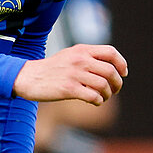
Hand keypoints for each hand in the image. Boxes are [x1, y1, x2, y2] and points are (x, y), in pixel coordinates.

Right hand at [12, 44, 127, 105]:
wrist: (28, 77)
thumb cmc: (51, 69)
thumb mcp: (69, 55)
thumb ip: (87, 57)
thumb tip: (110, 67)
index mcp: (82, 50)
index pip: (111, 52)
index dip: (121, 64)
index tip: (123, 73)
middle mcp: (80, 60)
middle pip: (110, 71)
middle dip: (117, 83)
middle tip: (115, 90)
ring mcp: (74, 74)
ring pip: (103, 85)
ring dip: (107, 94)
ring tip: (103, 97)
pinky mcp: (68, 89)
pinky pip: (93, 96)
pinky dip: (98, 101)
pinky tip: (95, 102)